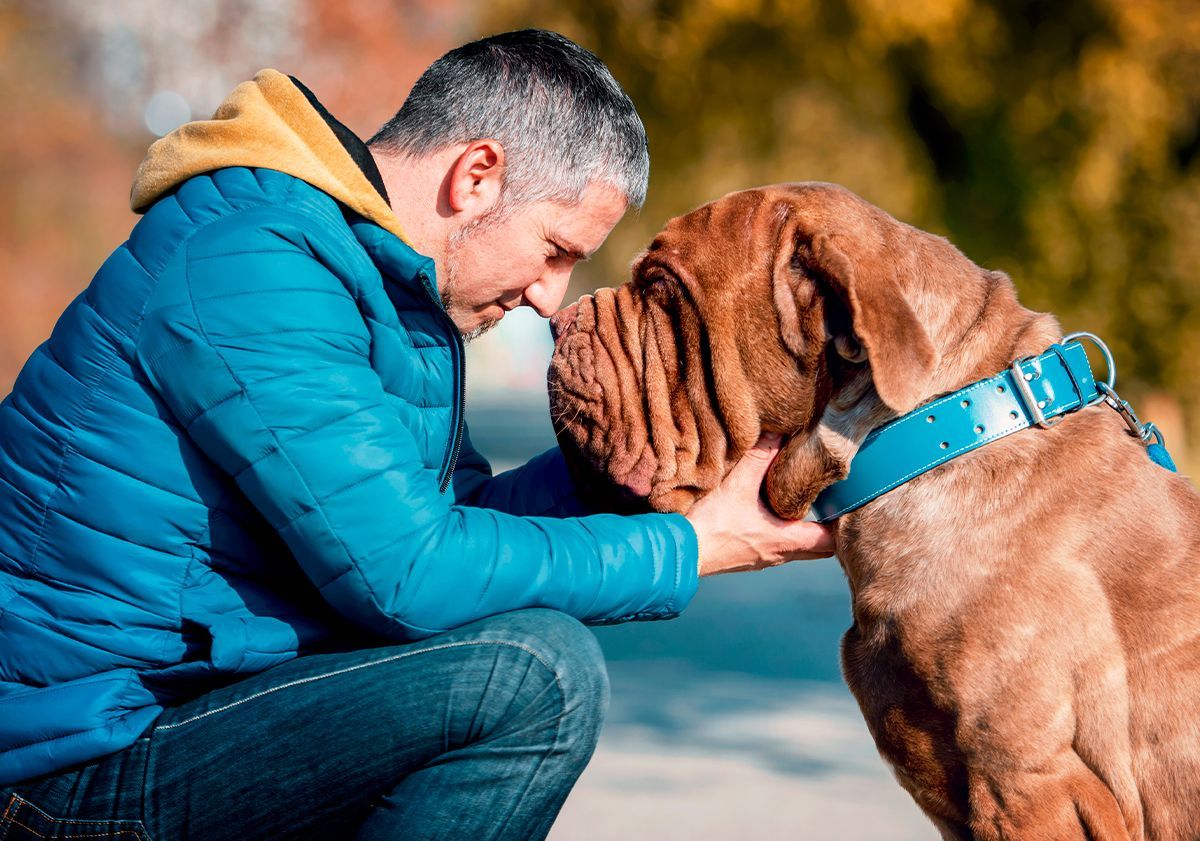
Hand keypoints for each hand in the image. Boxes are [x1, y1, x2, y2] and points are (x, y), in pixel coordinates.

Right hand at [685, 433, 837, 575]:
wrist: (678, 551)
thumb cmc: (710, 525)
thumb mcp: (737, 485)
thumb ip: (760, 457)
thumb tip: (780, 433)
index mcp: (786, 541)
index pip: (831, 542)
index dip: (844, 525)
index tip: (850, 505)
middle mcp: (778, 555)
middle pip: (817, 549)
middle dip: (826, 529)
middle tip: (831, 504)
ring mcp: (761, 559)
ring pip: (794, 548)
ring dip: (800, 530)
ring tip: (800, 504)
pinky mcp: (744, 558)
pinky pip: (771, 547)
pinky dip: (778, 532)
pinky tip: (765, 515)